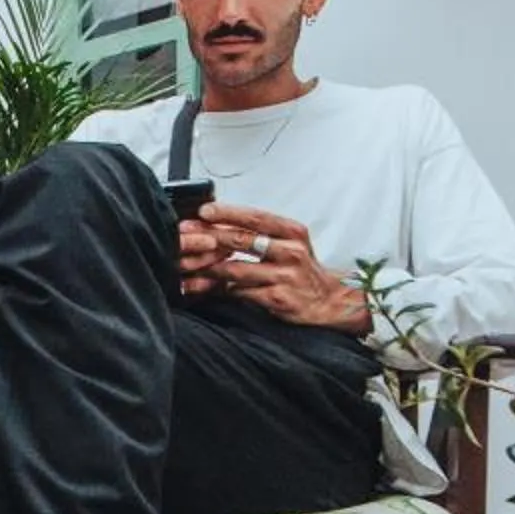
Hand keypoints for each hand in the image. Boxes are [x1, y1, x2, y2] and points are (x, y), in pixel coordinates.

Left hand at [187, 203, 371, 332]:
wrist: (329, 301)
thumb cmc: (303, 270)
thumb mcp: (290, 243)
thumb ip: (261, 233)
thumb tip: (219, 224)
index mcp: (291, 232)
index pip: (255, 217)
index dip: (227, 213)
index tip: (203, 212)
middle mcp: (290, 251)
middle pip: (243, 240)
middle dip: (209, 237)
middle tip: (185, 237)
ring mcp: (285, 276)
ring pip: (237, 269)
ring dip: (207, 268)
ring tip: (185, 266)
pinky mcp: (277, 299)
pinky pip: (240, 292)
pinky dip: (218, 289)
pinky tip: (202, 288)